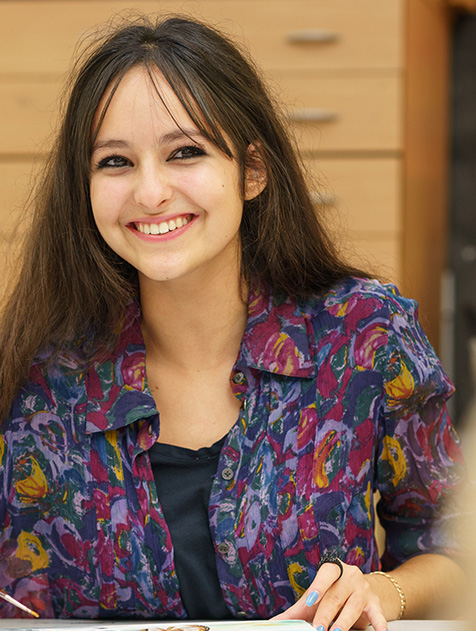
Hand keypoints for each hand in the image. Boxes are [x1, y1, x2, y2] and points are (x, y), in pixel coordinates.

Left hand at [272, 560, 387, 630]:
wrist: (359, 590)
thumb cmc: (333, 594)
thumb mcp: (316, 599)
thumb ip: (297, 611)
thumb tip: (275, 622)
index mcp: (332, 570)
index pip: (325, 574)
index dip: (318, 587)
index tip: (310, 600)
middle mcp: (349, 576)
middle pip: (336, 595)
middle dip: (326, 613)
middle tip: (319, 628)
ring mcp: (363, 589)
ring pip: (354, 605)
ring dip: (344, 621)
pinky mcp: (375, 603)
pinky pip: (378, 614)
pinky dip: (380, 624)